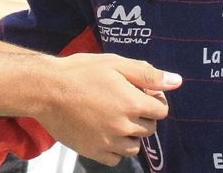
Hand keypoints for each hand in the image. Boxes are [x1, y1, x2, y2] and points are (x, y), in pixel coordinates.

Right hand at [35, 53, 180, 164]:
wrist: (46, 89)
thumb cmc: (80, 72)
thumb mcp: (115, 64)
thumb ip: (148, 74)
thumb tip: (176, 81)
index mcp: (132, 103)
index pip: (161, 110)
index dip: (154, 100)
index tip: (140, 93)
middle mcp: (123, 126)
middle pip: (149, 129)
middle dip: (142, 116)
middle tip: (124, 102)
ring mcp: (108, 142)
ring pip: (134, 146)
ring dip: (130, 135)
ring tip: (114, 118)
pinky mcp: (93, 152)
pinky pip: (116, 158)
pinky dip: (115, 148)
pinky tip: (104, 132)